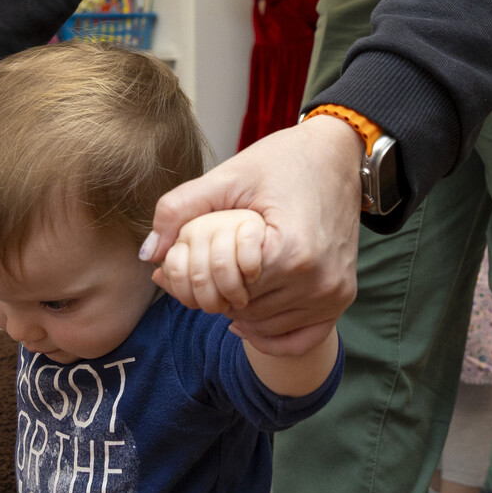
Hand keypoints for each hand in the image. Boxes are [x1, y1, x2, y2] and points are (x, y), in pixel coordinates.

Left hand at [147, 116, 362, 355]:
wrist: (338, 154)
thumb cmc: (284, 160)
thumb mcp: (228, 176)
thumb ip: (181, 210)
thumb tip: (148, 254)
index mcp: (291, 251)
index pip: (225, 288)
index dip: (201, 275)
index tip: (193, 254)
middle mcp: (318, 280)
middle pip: (244, 309)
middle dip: (218, 292)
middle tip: (206, 267)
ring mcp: (334, 293)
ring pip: (266, 324)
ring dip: (241, 309)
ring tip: (229, 278)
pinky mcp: (342, 297)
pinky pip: (302, 338)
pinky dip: (273, 335)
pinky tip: (248, 317)